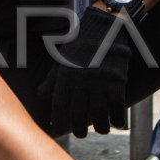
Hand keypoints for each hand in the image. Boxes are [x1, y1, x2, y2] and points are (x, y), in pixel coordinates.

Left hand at [38, 7, 130, 137]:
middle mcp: (81, 82)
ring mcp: (100, 83)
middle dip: (79, 129)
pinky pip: (117, 109)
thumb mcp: (63, 59)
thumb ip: (52, 79)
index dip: (59, 122)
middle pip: (78, 115)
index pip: (59, 106)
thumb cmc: (82, 44)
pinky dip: (117, 120)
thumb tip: (41, 95)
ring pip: (99, 116)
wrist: (106, 26)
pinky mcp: (118, 82)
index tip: (60, 130)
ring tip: (101, 128)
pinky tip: (115, 122)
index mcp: (66, 76)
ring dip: (100, 127)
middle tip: (81, 133)